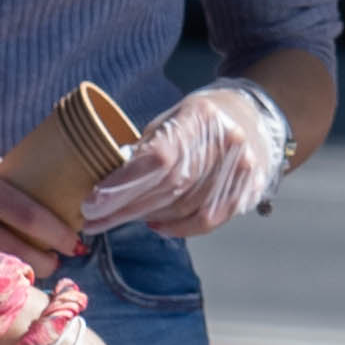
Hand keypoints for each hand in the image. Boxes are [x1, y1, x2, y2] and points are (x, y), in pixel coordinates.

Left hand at [81, 83, 292, 237]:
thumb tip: (108, 185)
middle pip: (168, 187)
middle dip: (125, 208)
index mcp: (200, 116)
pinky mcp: (249, 189)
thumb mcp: (169, 120)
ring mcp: (242, 168)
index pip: (158, 158)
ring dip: (147, 217)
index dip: (123, 185)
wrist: (252, 118)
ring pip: (185, 208)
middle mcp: (227, 141)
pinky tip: (156, 225)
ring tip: (121, 217)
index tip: (93, 203)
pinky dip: (178, 228)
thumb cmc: (199, 120)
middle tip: (93, 221)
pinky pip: (207, 220)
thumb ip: (144, 149)